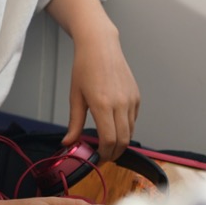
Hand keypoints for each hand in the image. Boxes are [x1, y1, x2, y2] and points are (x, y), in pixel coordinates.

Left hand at [65, 25, 138, 162]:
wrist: (100, 46)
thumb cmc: (85, 68)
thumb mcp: (75, 97)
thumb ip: (74, 123)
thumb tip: (68, 142)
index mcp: (102, 104)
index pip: (109, 140)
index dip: (104, 153)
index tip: (98, 157)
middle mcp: (120, 103)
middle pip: (123, 140)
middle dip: (114, 152)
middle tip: (104, 156)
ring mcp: (131, 100)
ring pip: (131, 132)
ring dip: (121, 141)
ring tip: (109, 143)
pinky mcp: (137, 97)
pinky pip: (134, 120)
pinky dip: (126, 128)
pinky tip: (115, 125)